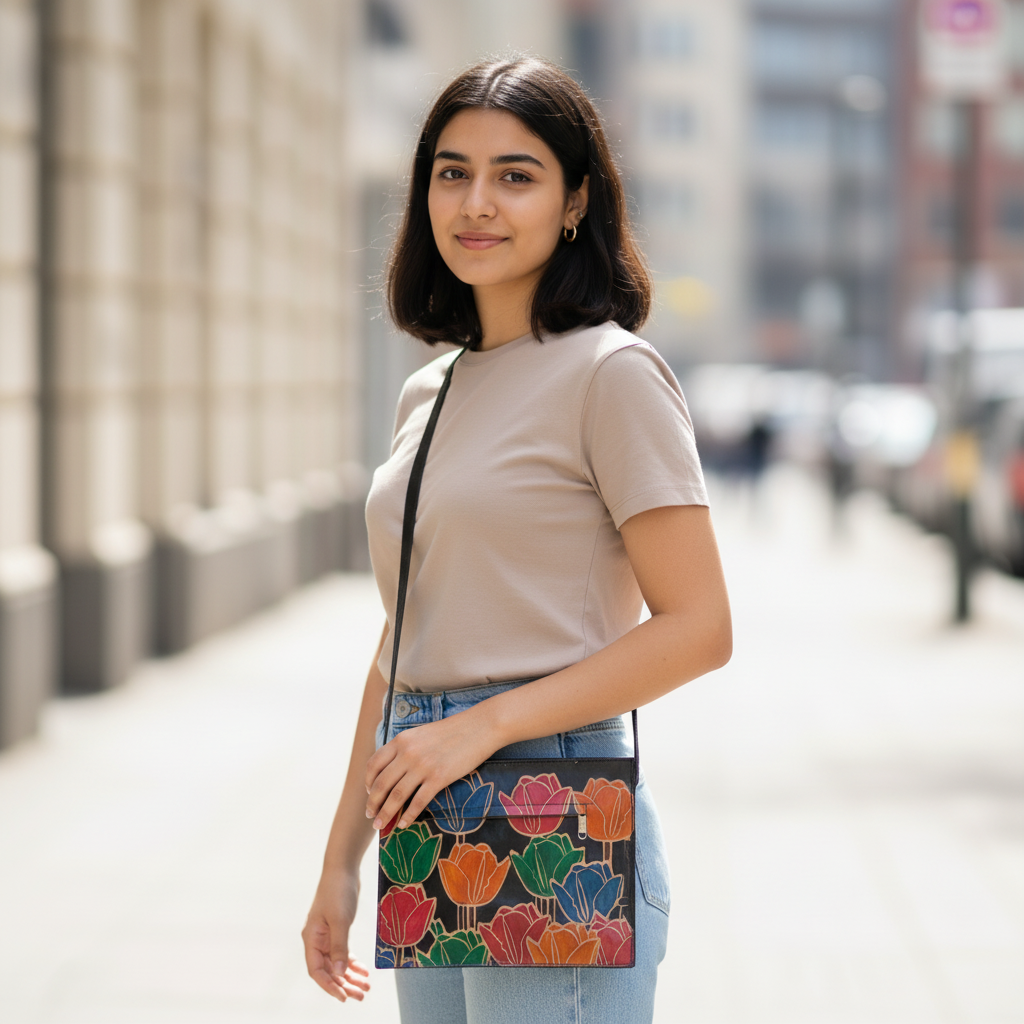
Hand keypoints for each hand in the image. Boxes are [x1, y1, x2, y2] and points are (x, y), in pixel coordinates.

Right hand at [302, 868, 370, 1002]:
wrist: (343, 868)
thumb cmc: (338, 891)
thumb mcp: (340, 920)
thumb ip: (339, 947)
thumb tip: (340, 973)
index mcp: (312, 938)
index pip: (317, 970)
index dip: (329, 985)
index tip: (344, 996)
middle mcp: (317, 940)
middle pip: (328, 970)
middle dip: (344, 984)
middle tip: (361, 995)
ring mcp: (327, 935)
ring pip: (337, 962)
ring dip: (350, 975)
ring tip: (366, 986)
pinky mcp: (338, 929)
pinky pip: (343, 952)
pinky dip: (353, 962)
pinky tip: (363, 970)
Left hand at [365, 710, 496, 830]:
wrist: (479, 727)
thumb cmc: (452, 731)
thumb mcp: (422, 734)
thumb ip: (406, 749)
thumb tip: (394, 771)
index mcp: (401, 740)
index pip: (374, 764)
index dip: (368, 782)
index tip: (369, 793)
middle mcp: (408, 753)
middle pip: (382, 783)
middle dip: (373, 803)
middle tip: (370, 816)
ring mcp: (423, 766)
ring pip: (396, 795)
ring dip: (386, 813)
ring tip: (380, 825)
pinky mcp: (439, 778)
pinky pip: (418, 802)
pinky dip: (408, 816)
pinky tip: (404, 824)